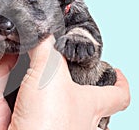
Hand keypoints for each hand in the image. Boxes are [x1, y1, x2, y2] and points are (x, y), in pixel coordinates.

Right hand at [8, 36, 129, 129]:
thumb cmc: (46, 122)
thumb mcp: (49, 73)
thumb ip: (46, 49)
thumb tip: (41, 30)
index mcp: (91, 106)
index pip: (119, 95)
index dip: (121, 82)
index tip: (117, 71)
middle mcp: (84, 124)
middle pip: (99, 110)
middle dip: (90, 95)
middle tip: (77, 80)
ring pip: (76, 120)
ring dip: (67, 106)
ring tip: (51, 93)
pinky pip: (51, 124)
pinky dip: (42, 114)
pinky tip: (30, 108)